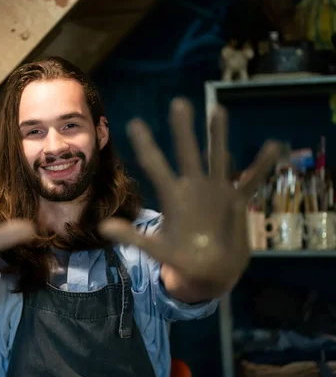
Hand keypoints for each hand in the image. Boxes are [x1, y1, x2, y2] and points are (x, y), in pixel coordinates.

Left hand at [99, 98, 280, 285]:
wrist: (209, 272)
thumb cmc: (180, 259)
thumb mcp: (155, 250)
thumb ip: (133, 237)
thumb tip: (102, 227)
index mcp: (172, 197)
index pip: (155, 166)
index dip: (146, 146)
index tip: (134, 123)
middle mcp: (193, 188)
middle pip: (187, 153)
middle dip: (183, 130)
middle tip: (179, 103)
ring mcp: (216, 192)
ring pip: (217, 157)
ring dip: (218, 137)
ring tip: (218, 110)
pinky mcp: (237, 201)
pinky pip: (251, 180)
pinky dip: (261, 166)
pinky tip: (274, 146)